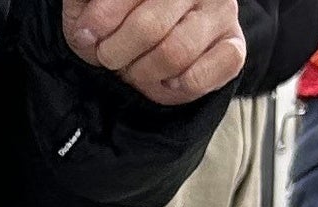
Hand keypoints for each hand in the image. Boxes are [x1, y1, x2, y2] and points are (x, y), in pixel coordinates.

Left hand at [64, 0, 249, 104]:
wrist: (152, 49)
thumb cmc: (119, 22)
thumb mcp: (91, 5)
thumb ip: (85, 3)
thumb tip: (86, 24)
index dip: (100, 21)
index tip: (88, 35)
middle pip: (149, 27)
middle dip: (117, 52)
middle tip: (111, 57)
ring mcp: (221, 12)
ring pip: (175, 53)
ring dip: (143, 73)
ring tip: (135, 70)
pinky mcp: (233, 47)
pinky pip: (202, 76)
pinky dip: (176, 88)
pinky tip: (167, 79)